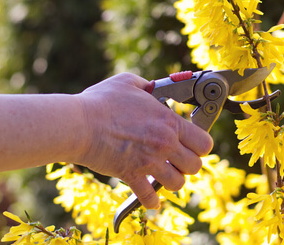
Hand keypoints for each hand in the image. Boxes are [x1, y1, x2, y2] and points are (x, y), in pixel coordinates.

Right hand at [73, 73, 212, 208]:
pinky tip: (151, 198)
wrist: (78, 123)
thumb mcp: (128, 83)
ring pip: (178, 183)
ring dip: (172, 181)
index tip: (192, 144)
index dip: (200, 145)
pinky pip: (149, 197)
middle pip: (195, 166)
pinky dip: (151, 201)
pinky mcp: (131, 175)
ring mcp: (149, 161)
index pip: (204, 142)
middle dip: (188, 164)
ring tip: (164, 175)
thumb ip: (147, 86)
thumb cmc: (101, 102)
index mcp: (168, 122)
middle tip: (177, 160)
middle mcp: (165, 143)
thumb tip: (152, 87)